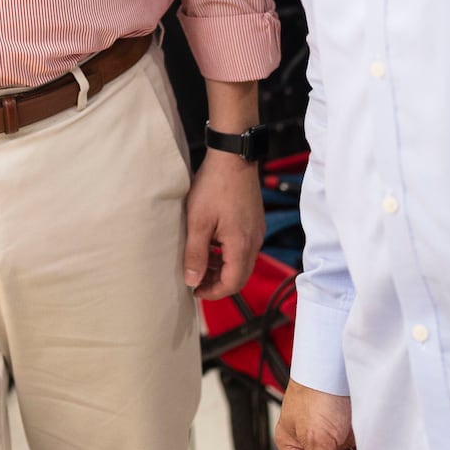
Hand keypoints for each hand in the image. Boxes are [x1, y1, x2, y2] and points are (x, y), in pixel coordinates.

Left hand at [183, 146, 262, 298]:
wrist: (232, 157)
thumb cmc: (215, 186)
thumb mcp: (198, 222)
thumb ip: (195, 254)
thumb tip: (192, 281)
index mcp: (242, 245)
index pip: (232, 284)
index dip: (213, 292)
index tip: (194, 290)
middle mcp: (254, 241)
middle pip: (239, 276)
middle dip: (217, 283)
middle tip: (195, 280)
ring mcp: (256, 231)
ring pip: (241, 262)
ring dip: (221, 268)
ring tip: (200, 262)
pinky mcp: (254, 222)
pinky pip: (243, 248)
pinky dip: (227, 254)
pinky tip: (211, 245)